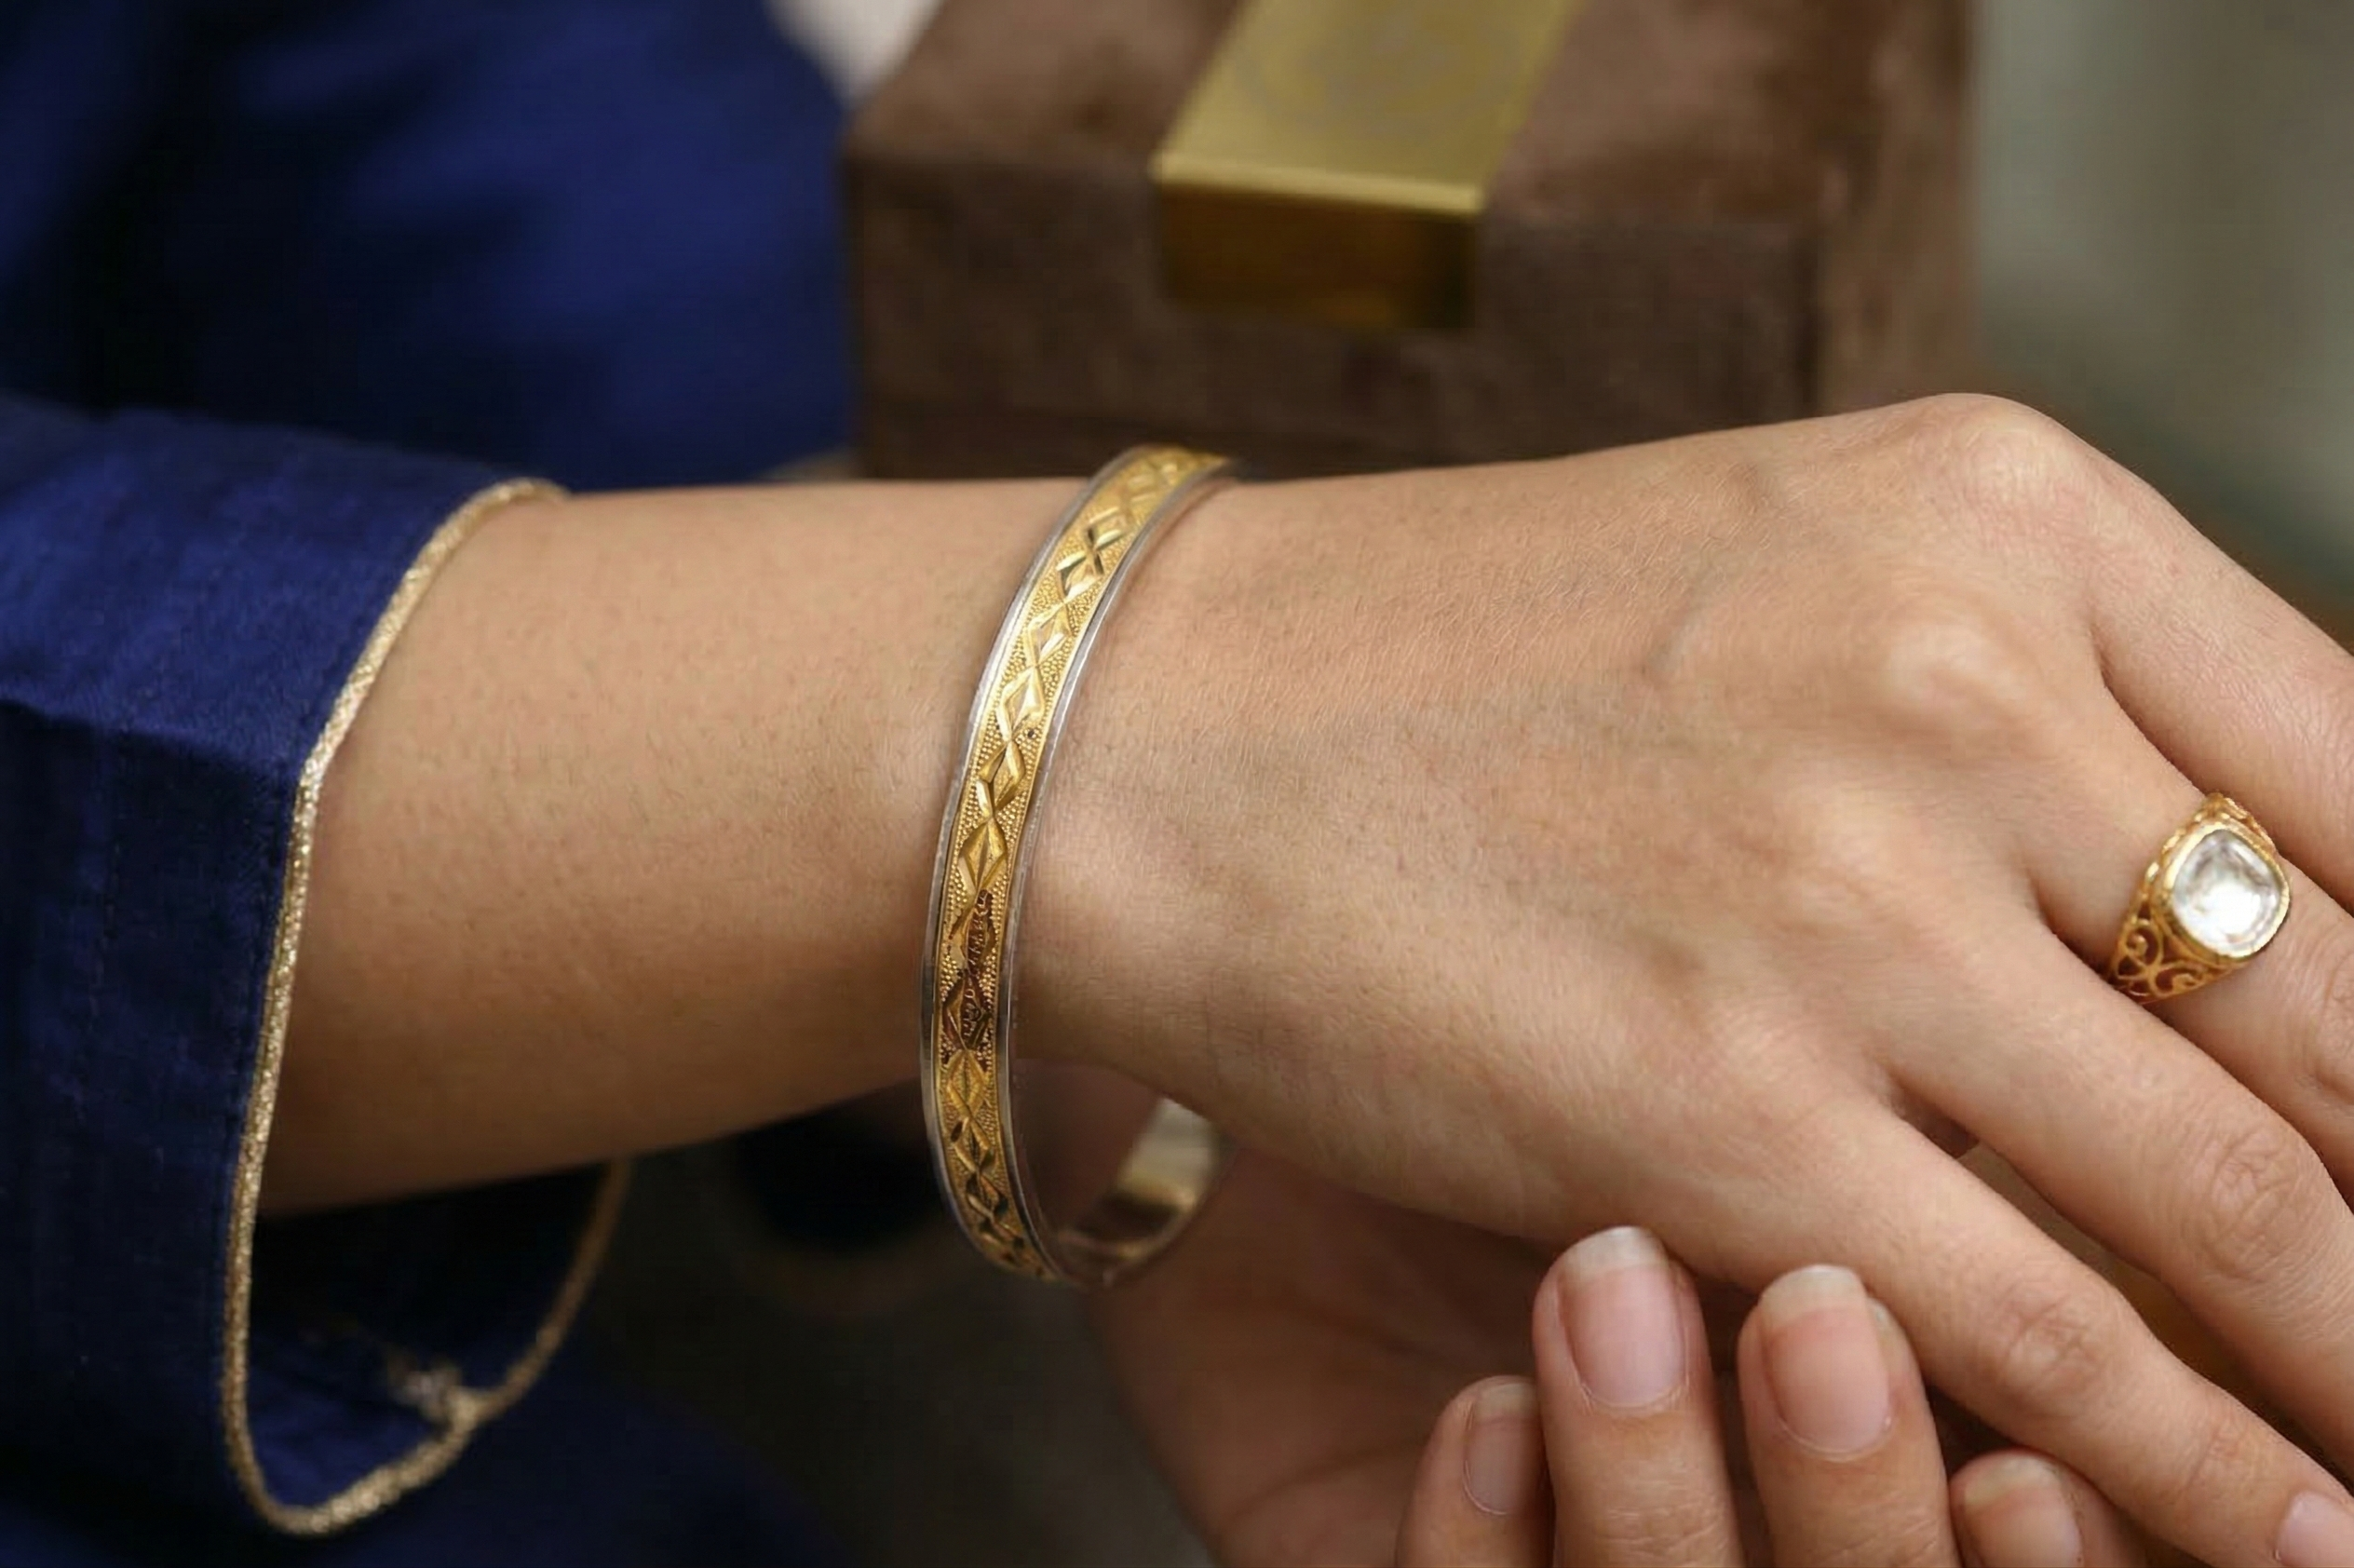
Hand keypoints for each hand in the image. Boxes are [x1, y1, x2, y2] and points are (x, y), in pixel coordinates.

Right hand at [1030, 394, 2353, 1561]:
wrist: (1144, 728)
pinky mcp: (1717, 1118)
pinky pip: (2044, 1335)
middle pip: (2351, 1005)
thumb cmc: (1449, 652)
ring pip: (2243, 1197)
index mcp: (2003, 515)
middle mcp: (1957, 683)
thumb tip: (2269, 906)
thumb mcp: (1787, 564)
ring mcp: (1840, 908)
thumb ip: (2037, 698)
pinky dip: (2193, 1459)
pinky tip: (2279, 1517)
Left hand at [1094, 1158, 2137, 1566]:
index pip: (2025, 1532)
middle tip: (1818, 1317)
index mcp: (1888, 1447)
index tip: (2044, 1436)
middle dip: (1857, 1508)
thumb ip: (1957, 1159)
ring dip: (1663, 1487)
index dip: (2063, 1536)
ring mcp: (1572, 1562)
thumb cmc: (1568, 1053)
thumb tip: (2158, 1145)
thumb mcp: (1776, 1098)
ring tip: (1614, 1280)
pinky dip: (1490, 1535)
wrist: (1296, 1057)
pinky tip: (1489, 1408)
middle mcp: (1749, 1532)